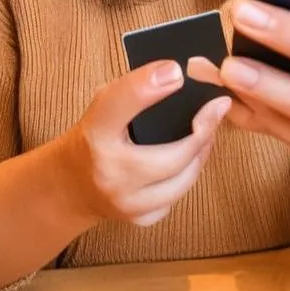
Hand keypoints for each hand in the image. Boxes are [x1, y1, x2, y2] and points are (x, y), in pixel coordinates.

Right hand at [62, 60, 230, 227]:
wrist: (71, 185)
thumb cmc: (94, 136)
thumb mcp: (104, 105)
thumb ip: (134, 90)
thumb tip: (176, 73)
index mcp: (96, 132)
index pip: (121, 101)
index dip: (151, 83)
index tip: (178, 71)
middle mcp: (109, 172)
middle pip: (174, 155)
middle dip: (204, 130)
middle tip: (218, 109)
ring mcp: (125, 202)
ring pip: (183, 180)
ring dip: (201, 154)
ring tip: (208, 132)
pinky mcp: (138, 218)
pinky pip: (176, 196)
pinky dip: (186, 176)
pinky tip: (190, 159)